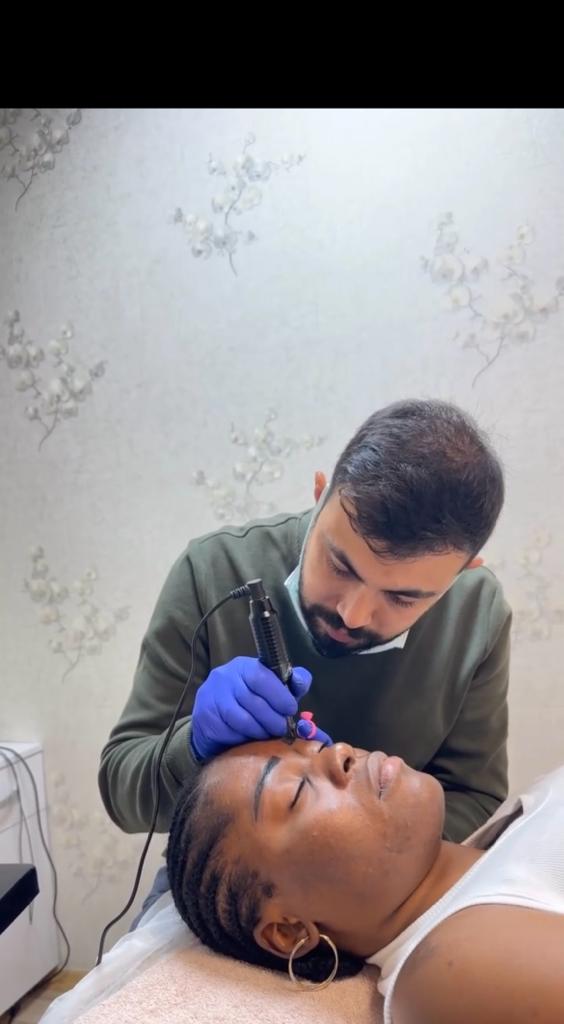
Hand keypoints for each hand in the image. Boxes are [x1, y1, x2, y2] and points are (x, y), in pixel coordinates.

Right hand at [190, 657, 326, 760]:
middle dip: (273, 720)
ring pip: (243, 720)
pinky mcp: (205, 717)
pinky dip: (243, 738)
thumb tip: (302, 681)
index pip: (261, 677)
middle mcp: (224, 677)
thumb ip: (291, 683)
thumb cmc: (250, 701)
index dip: (279, 695)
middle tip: (282, 729)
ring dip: (260, 732)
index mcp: (244, 666)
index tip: (291, 709)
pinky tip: (248, 738)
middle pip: (254, 702)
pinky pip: (229, 732)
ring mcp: (211, 696)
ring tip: (267, 735)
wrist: (214, 716)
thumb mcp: (272, 688)